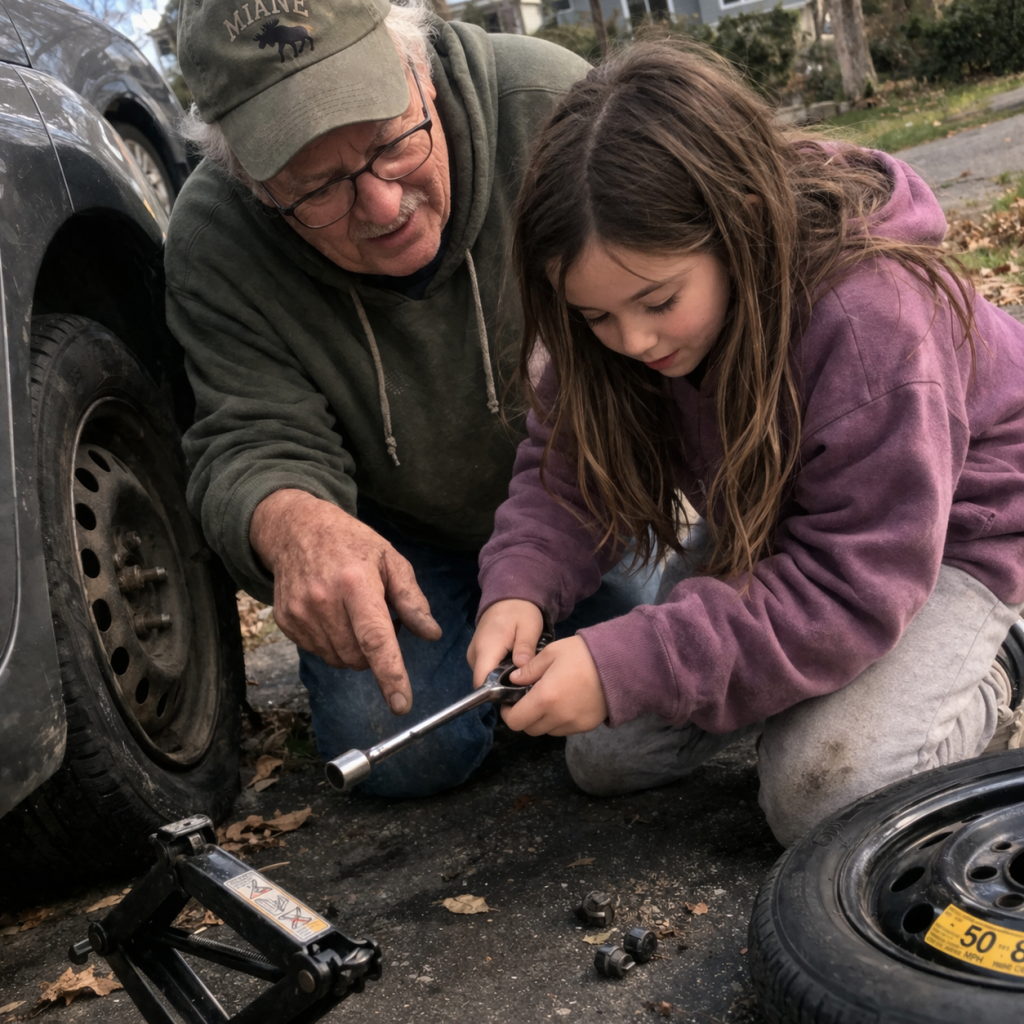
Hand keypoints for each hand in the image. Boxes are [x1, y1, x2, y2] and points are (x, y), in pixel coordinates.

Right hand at [250, 489, 440, 714]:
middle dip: (374, 651)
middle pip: (359, 656)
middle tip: (375, 616)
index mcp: (356, 584)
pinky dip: (334, 643)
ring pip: (340, 660)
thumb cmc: (351, 543)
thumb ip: (411, 599)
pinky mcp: (286, 622)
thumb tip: (431, 634)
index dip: (390, 675)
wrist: (296, 530)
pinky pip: (320, 652)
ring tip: (353, 612)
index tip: (401, 704)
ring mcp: (300, 613)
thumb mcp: (390, 560)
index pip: (375, 639)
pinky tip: (333, 614)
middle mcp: (324, 601)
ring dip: (354, 649)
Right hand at [467, 599, 544, 687]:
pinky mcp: (477, 655)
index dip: (497, 694)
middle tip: (527, 682)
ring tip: (523, 672)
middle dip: (504, 687)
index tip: (517, 695)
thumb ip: (525, 647)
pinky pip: (487, 671)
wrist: (508, 598)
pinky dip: (500, 672)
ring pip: (486, 678)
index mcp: (486, 649)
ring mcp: (474, 655)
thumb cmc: (520, 612)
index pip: (482, 682)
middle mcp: (474, 655)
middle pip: (485, 683)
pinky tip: (515, 666)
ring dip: (503, 679)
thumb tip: (521, 668)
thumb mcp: (529, 626)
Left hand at [501, 636, 607, 736]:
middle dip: (524, 717)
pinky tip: (565, 703)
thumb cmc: (583, 654)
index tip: (510, 702)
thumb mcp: (551, 653)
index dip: (508, 713)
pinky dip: (559, 721)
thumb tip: (514, 680)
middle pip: (530, 729)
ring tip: (549, 699)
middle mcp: (558, 717)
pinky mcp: (587, 726)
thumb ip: (529, 669)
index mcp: (545, 698)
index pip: (515, 721)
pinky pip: (564, 729)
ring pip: (547, 730)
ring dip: (542, 720)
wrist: (621, 664)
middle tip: (528, 699)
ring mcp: (574, 724)